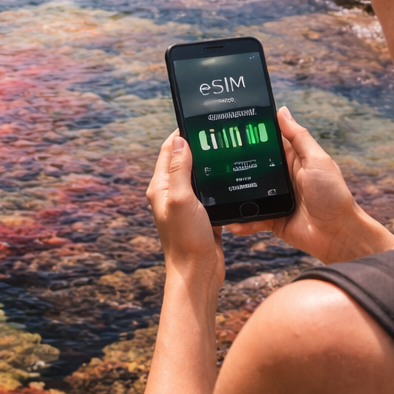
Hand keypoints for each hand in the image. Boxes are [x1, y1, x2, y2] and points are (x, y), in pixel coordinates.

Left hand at [146, 130, 224, 280]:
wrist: (198, 273)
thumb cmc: (186, 239)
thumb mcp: (181, 199)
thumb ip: (179, 169)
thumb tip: (180, 140)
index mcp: (160, 187)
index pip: (168, 150)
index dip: (182, 133)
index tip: (198, 120)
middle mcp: (171, 193)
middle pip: (184, 160)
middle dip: (199, 145)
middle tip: (218, 132)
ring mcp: (187, 204)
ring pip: (199, 175)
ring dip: (210, 163)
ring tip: (227, 149)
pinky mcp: (202, 214)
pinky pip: (210, 191)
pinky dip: (219, 182)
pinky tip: (232, 176)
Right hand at [228, 107, 393, 263]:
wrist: (337, 234)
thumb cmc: (333, 194)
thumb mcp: (316, 160)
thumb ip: (298, 137)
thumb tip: (282, 111)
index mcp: (293, 159)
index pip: (267, 143)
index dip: (250, 136)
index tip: (229, 129)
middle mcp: (282, 178)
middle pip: (253, 168)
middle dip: (234, 166)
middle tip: (212, 162)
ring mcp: (275, 199)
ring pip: (248, 194)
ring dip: (235, 196)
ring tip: (217, 195)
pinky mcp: (272, 219)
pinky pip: (252, 218)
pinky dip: (242, 221)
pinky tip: (232, 222)